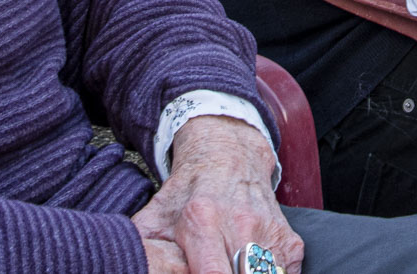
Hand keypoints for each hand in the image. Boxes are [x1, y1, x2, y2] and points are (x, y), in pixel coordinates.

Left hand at [131, 116, 301, 273]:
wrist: (228, 154)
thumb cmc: (189, 191)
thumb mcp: (155, 216)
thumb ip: (142, 247)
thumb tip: (126, 263)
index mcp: (202, 222)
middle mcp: (240, 226)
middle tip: (212, 271)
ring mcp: (269, 233)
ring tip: (231, 267)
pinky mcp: (290, 241)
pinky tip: (251, 270)